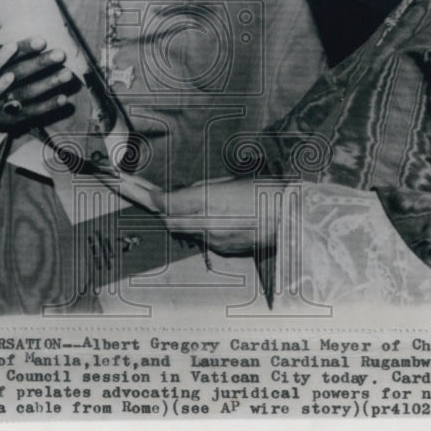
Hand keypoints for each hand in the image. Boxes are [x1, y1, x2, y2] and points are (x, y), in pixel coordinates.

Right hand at [0, 39, 74, 129]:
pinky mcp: (7, 119)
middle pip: (19, 73)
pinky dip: (47, 106)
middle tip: (61, 54)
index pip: (7, 55)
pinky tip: (64, 99)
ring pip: (26, 93)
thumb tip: (14, 33)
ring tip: (68, 74)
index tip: (42, 41)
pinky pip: (29, 112)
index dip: (24, 48)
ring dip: (48, 83)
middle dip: (40, 63)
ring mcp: (0, 103)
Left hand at [150, 178, 280, 254]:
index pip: (166, 202)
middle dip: (161, 208)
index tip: (138, 188)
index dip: (147, 195)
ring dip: (181, 218)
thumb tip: (181, 193)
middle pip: (169, 219)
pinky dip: (200, 228)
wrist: (292, 218)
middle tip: (153, 196)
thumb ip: (201, 189)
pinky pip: (202, 238)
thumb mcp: (230, 180)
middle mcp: (207, 224)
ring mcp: (215, 240)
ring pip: (184, 230)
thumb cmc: (266, 192)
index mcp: (208, 201)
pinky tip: (215, 217)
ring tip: (191, 204)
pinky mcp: (224, 249)